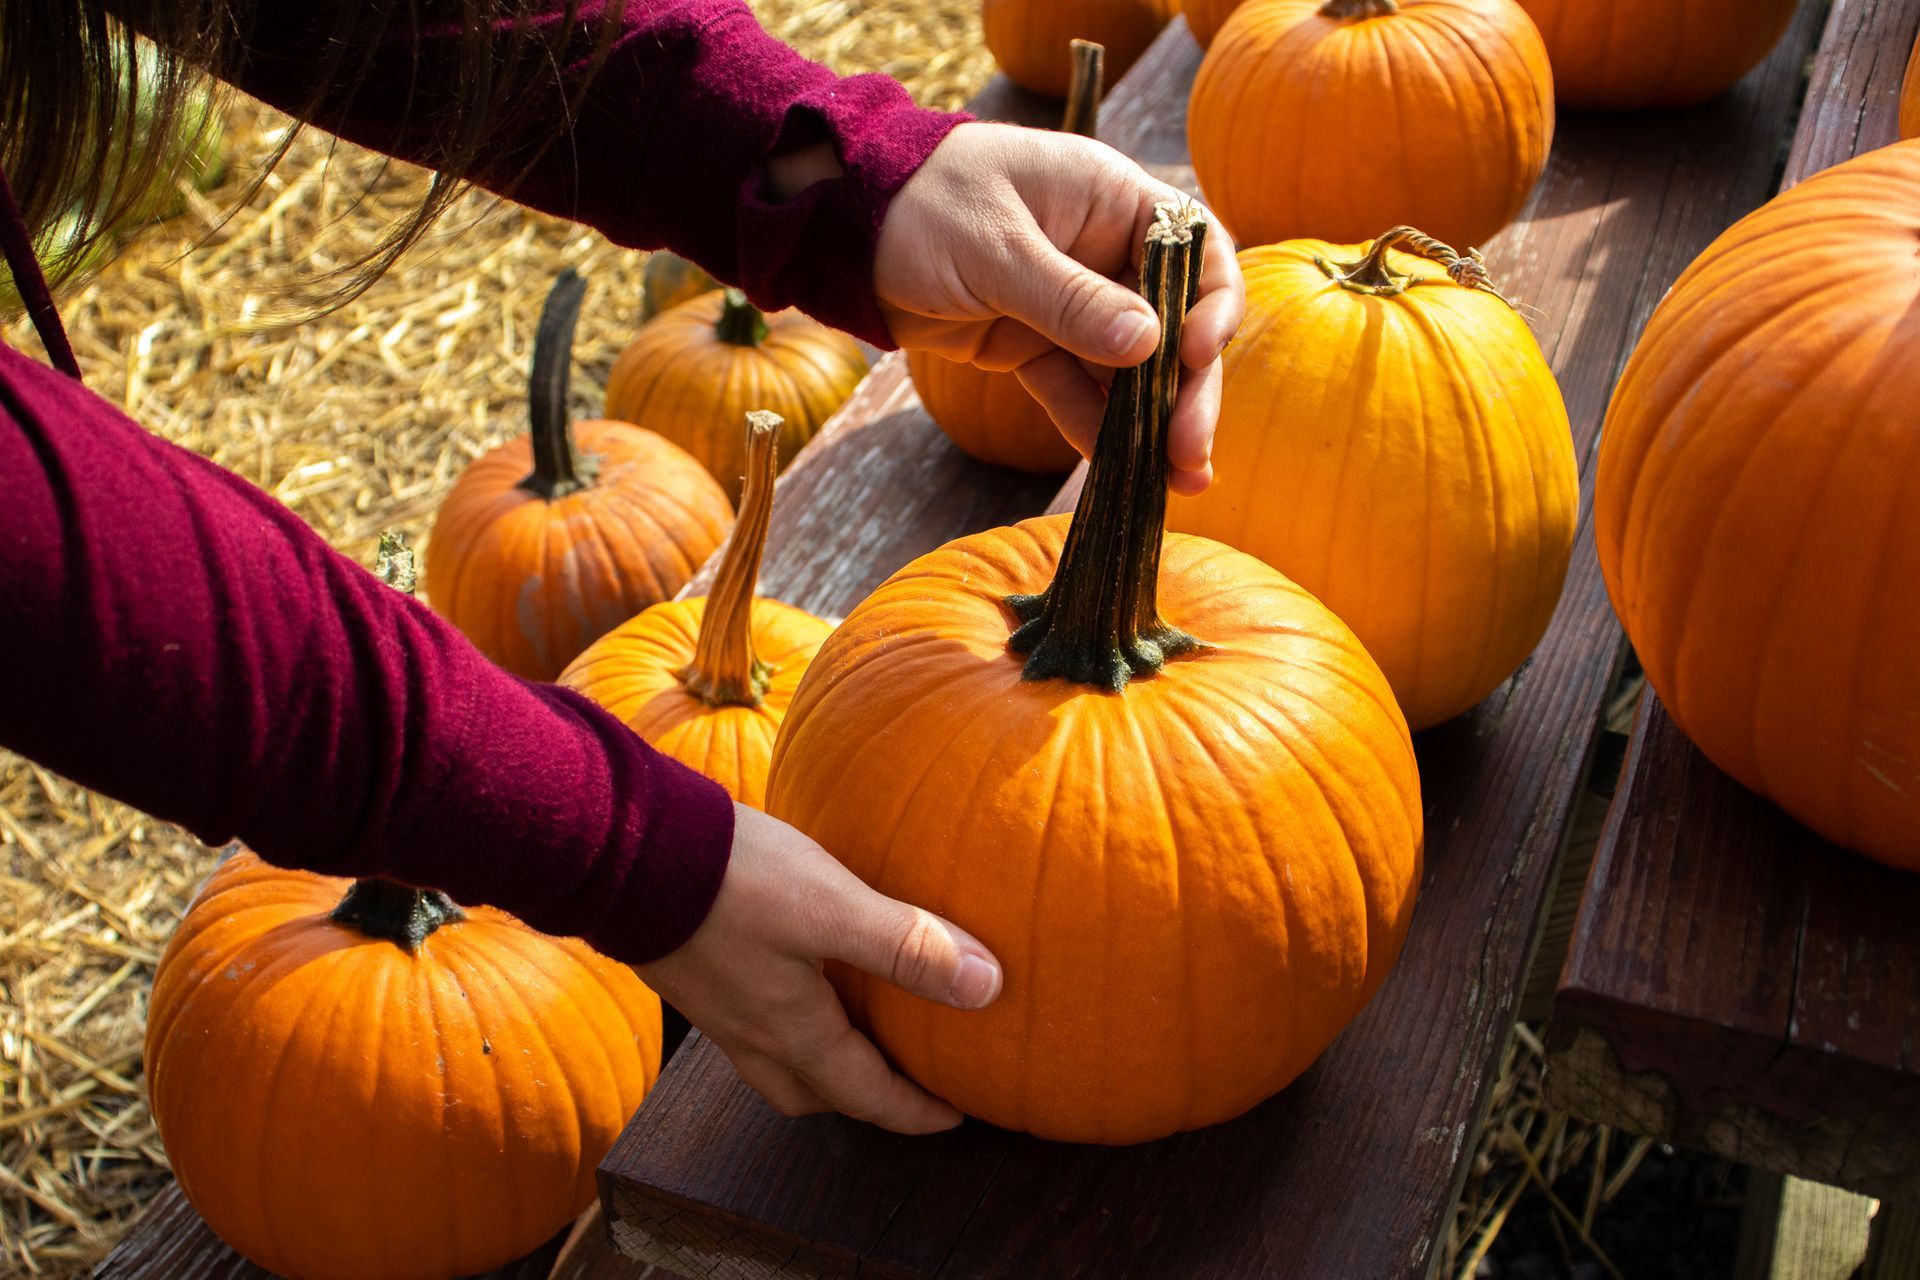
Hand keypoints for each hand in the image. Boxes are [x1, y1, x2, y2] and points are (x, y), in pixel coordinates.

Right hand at [637, 803, 1002, 1133]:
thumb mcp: (833, 909)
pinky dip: (784, 1014)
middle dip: (859, 1097)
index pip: (865, 1095)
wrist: (620, 849)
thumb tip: (988, 988)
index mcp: (790, 1033)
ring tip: (851, 1026)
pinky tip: (796, 968)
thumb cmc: (730, 881)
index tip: (954, 1117)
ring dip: (817, 1061)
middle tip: (900, 1082)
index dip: (915, 1112)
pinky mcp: (690, 968)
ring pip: (773, 1059)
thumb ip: (909, 947)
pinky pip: (747, 1017)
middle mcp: (749, 1033)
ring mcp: (713, 1005)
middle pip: (811, 1093)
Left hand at [872, 122, 1245, 494]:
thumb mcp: (996, 248)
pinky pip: (1074, 392)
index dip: (1208, 304)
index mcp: (1111, 200)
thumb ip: (1070, 300)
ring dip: (1149, 425)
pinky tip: (1117, 473)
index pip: (1195, 250)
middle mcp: (1103, 251)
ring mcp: (1069, 304)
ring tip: (1173, 484)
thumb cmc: (919, 205)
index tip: (1193, 354)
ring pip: (1127, 370)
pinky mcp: (1032, 346)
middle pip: (1169, 325)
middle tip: (1191, 453)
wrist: (843, 231)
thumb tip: (1150, 347)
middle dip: (1185, 391)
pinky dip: (1095, 429)